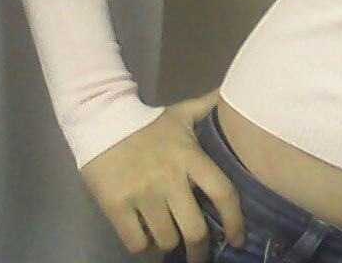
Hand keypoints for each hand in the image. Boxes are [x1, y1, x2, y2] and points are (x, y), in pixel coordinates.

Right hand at [79, 89, 245, 261]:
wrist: (103, 120)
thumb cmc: (148, 122)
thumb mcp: (181, 112)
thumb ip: (208, 106)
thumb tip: (229, 94)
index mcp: (191, 157)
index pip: (223, 193)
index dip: (235, 220)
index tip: (238, 239)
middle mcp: (171, 179)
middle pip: (195, 229)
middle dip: (199, 250)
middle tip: (199, 256)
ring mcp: (143, 194)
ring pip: (166, 239)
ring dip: (169, 243)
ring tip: (169, 237)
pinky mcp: (117, 206)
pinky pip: (136, 243)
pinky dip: (143, 245)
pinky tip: (144, 234)